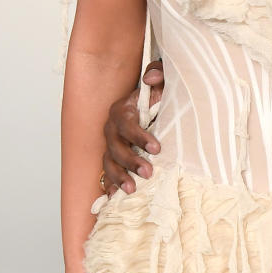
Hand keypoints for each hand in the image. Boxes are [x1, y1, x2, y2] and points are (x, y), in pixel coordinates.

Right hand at [100, 60, 163, 193]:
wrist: (155, 107)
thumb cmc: (160, 96)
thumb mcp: (164, 81)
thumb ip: (159, 74)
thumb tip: (150, 80)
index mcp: (123, 110)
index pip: (126, 124)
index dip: (139, 137)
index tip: (157, 149)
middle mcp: (112, 128)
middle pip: (115, 146)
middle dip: (130, 161)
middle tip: (148, 173)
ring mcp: (111, 145)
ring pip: (109, 162)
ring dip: (119, 177)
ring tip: (132, 190)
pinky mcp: (113, 158)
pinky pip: (107, 174)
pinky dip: (110, 185)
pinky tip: (114, 198)